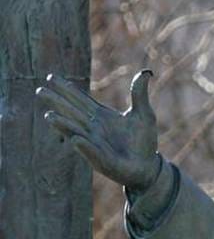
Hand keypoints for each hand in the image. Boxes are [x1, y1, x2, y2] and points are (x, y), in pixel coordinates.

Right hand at [37, 70, 160, 191]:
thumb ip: (139, 94)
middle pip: (72, 113)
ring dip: (63, 125)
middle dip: (57, 103)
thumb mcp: (144, 115)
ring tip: (49, 116)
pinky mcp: (102, 161)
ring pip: (76, 132)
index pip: (80, 100)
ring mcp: (95, 144)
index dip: (67, 89)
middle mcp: (92, 128)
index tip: (51, 77)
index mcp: (100, 116)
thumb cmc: (143, 141)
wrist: (148, 166)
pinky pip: (92, 152)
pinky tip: (76, 139)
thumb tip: (147, 72)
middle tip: (41, 91)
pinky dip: (85, 146)